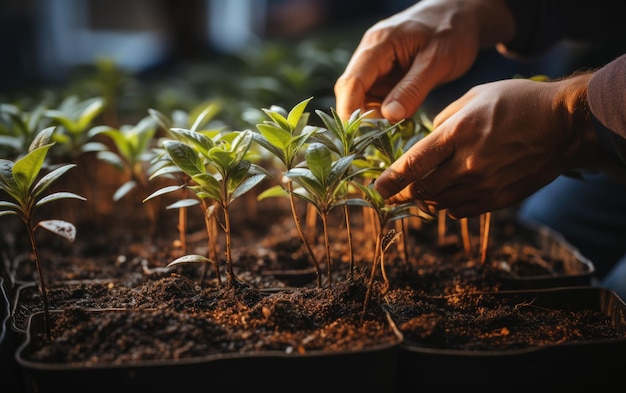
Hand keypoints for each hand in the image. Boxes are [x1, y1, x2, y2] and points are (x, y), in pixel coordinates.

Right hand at [334, 0, 514, 122]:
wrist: (462, 14)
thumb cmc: (452, 31)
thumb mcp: (437, 61)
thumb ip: (413, 89)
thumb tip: (389, 117)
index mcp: (378, 44)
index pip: (352, 82)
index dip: (350, 112)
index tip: (357, 138)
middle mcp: (370, 53)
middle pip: (351, 91)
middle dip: (359, 119)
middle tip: (375, 144)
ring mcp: (376, 64)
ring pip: (362, 97)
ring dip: (371, 118)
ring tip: (387, 138)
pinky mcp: (385, 73)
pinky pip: (375, 97)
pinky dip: (381, 113)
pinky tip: (394, 126)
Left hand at [373, 74, 606, 217]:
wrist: (563, 126)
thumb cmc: (517, 103)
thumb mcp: (475, 97)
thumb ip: (444, 120)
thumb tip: (425, 141)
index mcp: (457, 133)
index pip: (413, 164)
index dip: (390, 181)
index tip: (376, 190)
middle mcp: (467, 163)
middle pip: (422, 189)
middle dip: (403, 193)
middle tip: (393, 194)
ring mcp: (484, 184)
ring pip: (439, 203)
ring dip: (426, 199)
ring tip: (422, 191)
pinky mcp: (497, 199)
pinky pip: (460, 211)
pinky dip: (448, 205)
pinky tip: (450, 194)